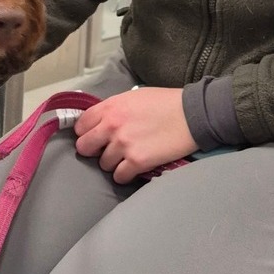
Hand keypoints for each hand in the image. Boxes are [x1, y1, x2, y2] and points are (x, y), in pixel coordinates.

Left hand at [74, 87, 197, 184]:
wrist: (192, 114)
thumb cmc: (166, 102)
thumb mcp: (134, 97)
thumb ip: (114, 109)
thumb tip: (102, 121)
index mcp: (110, 107)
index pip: (81, 125)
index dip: (87, 133)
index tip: (95, 137)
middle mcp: (112, 125)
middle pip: (85, 147)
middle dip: (94, 150)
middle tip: (106, 150)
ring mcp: (123, 145)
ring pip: (103, 164)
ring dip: (114, 163)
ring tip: (128, 157)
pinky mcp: (137, 161)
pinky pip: (119, 176)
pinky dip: (125, 175)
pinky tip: (134, 168)